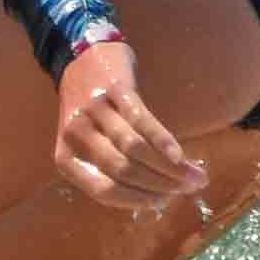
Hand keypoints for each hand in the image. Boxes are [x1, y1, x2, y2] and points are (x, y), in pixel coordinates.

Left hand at [54, 43, 206, 209]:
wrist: (80, 56)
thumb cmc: (89, 110)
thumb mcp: (87, 143)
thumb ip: (110, 166)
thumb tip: (158, 194)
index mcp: (65, 157)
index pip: (103, 191)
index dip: (137, 200)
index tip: (164, 203)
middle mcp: (76, 135)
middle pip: (123, 170)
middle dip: (160, 185)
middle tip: (190, 189)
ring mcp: (95, 111)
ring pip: (134, 149)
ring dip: (169, 167)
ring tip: (195, 176)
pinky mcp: (115, 91)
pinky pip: (142, 121)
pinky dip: (164, 142)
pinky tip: (181, 156)